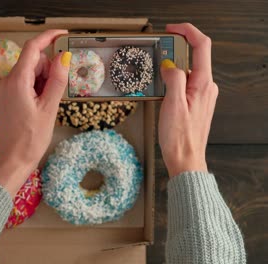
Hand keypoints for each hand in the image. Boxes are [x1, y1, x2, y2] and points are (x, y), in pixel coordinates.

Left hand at [0, 30, 71, 195]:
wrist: (12, 161)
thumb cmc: (30, 140)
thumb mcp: (49, 108)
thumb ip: (57, 80)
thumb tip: (64, 57)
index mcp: (17, 81)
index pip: (32, 48)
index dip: (49, 37)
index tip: (64, 35)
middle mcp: (8, 81)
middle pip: (33, 61)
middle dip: (49, 69)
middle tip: (56, 92)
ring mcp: (6, 90)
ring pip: (31, 72)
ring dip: (44, 81)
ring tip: (47, 105)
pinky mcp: (8, 98)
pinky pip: (26, 83)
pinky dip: (37, 88)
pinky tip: (42, 106)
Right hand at [159, 23, 217, 177]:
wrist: (185, 159)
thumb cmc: (180, 138)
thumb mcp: (172, 105)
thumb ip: (173, 79)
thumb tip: (170, 65)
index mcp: (203, 84)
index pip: (202, 46)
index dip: (187, 32)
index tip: (172, 30)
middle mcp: (206, 87)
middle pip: (193, 57)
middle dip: (175, 52)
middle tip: (157, 55)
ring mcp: (201, 95)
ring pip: (187, 71)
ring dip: (172, 69)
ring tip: (156, 77)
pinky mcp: (195, 103)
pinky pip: (184, 84)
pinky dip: (172, 81)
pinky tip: (161, 90)